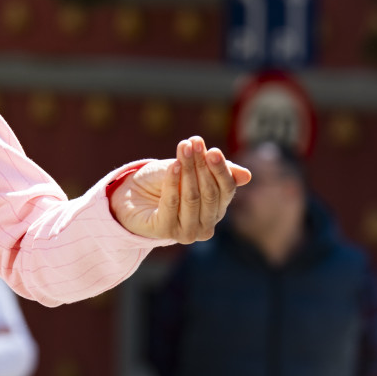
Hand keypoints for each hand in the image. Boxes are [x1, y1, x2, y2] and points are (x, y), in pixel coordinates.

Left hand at [111, 136, 251, 242]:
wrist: (129, 194)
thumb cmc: (163, 181)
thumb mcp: (189, 171)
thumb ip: (214, 172)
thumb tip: (247, 175)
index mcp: (216, 210)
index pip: (226, 189)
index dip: (220, 169)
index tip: (211, 149)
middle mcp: (206, 226)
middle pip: (210, 193)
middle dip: (202, 165)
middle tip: (195, 143)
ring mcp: (187, 232)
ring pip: (192, 197)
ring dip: (187, 169)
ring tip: (183, 148)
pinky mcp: (166, 231)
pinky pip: (172, 203)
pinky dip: (173, 182)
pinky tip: (173, 165)